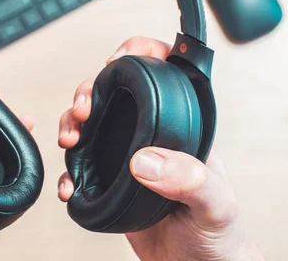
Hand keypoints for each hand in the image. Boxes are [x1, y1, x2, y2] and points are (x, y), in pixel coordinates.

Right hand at [57, 36, 264, 260]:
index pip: (164, 72)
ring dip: (72, 123)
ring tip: (69, 138)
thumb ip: (189, 178)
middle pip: (114, 93)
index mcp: (183, 127)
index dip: (140, 53)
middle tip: (83, 109)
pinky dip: (68, 171)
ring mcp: (129, 156)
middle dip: (89, 91)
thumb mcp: (215, 204)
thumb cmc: (219, 235)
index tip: (117, 60)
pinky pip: (82, 165)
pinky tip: (69, 185)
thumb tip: (145, 159)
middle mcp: (152, 135)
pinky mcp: (111, 181)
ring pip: (92, 123)